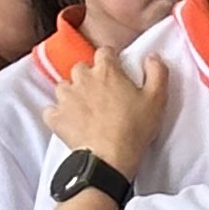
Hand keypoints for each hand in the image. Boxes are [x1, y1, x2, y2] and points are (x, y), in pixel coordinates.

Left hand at [47, 50, 168, 173]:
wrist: (110, 157)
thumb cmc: (133, 128)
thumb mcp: (157, 98)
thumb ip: (157, 72)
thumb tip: (152, 57)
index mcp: (107, 71)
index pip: (104, 52)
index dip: (110, 59)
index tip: (115, 69)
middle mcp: (83, 79)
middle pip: (81, 67)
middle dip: (88, 75)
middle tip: (100, 91)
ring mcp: (67, 98)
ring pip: (63, 86)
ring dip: (71, 93)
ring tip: (83, 106)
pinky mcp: (56, 118)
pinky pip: (51, 111)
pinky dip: (57, 114)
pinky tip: (67, 120)